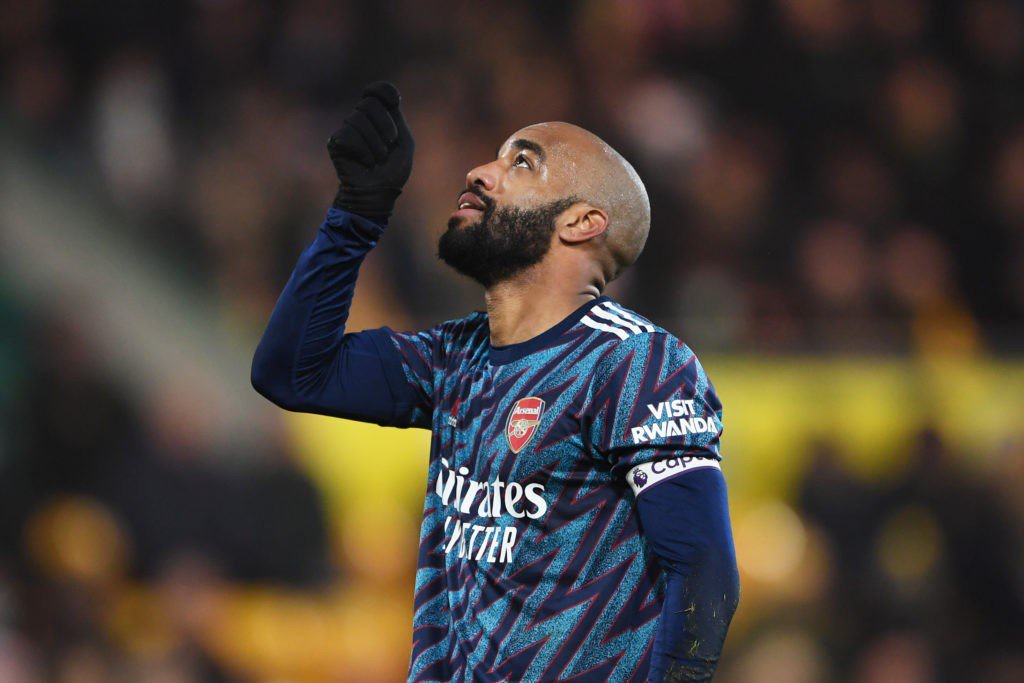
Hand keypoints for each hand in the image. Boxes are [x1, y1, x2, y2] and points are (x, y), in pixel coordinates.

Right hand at [328, 81, 414, 220]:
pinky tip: (365, 164)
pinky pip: (349, 135)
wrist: (377, 194)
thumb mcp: (403, 143)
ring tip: (376, 160)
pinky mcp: (336, 141)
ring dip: (375, 145)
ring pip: (358, 119)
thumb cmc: (393, 171)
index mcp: (379, 117)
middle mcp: (361, 119)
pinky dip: (363, 152)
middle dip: (385, 126)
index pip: (378, 91)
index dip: (383, 90)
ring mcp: (347, 129)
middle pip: (369, 103)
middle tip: (388, 146)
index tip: (394, 101)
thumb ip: (396, 118)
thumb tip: (384, 98)